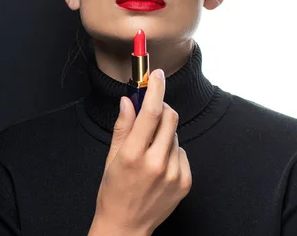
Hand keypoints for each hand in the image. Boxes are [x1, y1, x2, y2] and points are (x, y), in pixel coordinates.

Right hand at [88, 69, 191, 235]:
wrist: (126, 227)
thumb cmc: (114, 192)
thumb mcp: (111, 158)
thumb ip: (123, 126)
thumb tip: (129, 100)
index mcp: (133, 155)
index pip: (151, 112)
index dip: (156, 89)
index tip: (157, 75)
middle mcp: (156, 163)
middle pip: (171, 118)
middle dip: (163, 108)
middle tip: (152, 112)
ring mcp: (173, 174)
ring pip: (176, 136)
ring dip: (165, 135)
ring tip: (150, 152)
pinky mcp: (185, 182)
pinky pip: (183, 153)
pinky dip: (173, 152)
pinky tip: (160, 166)